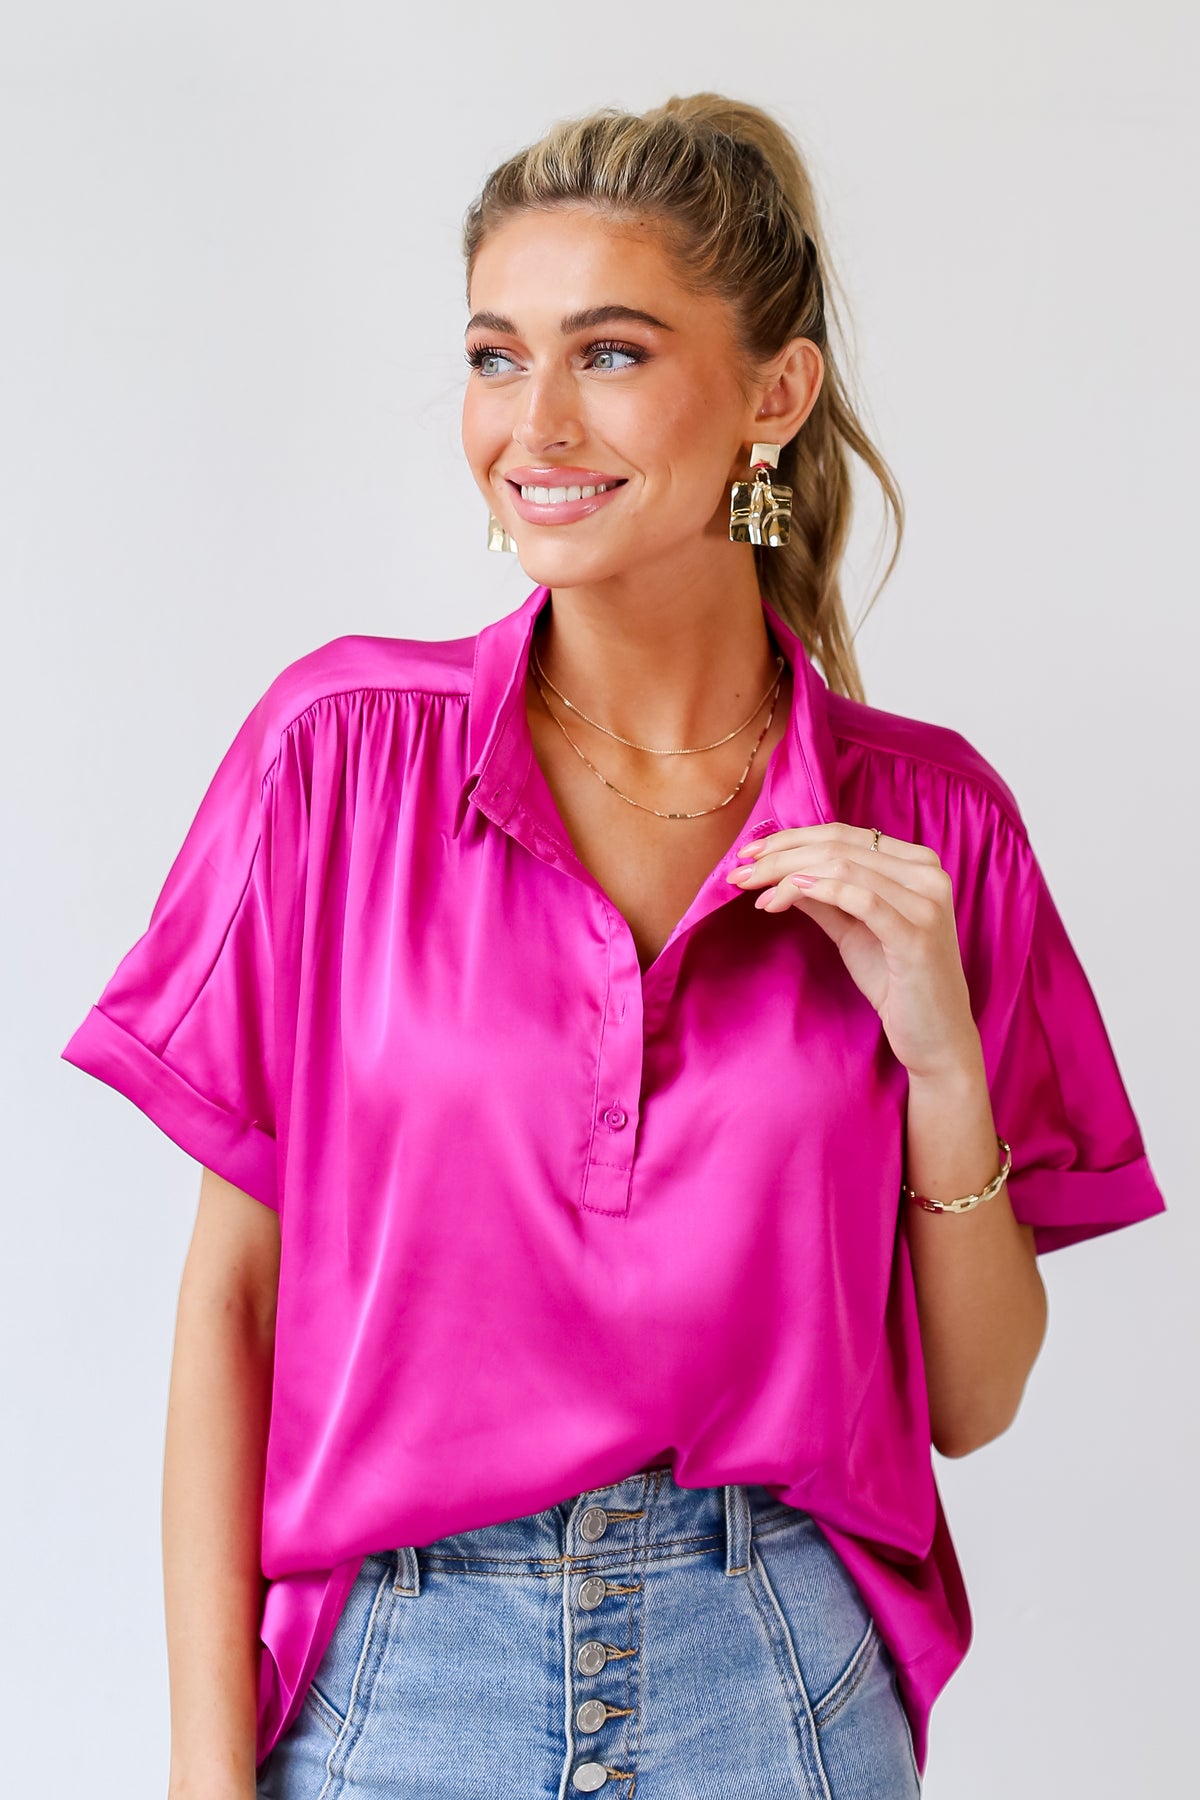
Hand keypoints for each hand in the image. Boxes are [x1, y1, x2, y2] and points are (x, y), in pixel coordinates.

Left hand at [726, 822, 982, 1082]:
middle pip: (839, 846)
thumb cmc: (897, 983)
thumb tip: (780, 872)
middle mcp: (928, 875)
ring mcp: (926, 903)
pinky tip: (786, 894)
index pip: (844, 835)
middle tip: (739, 870)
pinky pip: (861, 898)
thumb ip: (824, 897)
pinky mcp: (917, 935)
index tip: (749, 853)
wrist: (936, 1038)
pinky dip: (820, 890)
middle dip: (780, 855)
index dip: (791, 839)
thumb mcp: (854, 930)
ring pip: (844, 866)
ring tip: (754, 890)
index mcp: (916, 865)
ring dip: (788, 874)